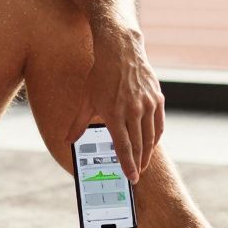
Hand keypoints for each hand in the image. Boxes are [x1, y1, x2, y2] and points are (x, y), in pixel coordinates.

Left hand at [65, 31, 164, 182]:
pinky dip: (155, 137)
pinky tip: (151, 144)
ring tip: (142, 163)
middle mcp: (133, 110)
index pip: (123, 146)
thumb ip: (79, 123)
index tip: (131, 177)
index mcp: (114, 112)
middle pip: (139, 145)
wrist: (121, 50)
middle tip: (137, 175)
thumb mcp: (86, 99)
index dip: (128, 164)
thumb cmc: (101, 75)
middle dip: (138, 163)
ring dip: (148, 153)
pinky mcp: (157, 98)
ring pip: (151, 137)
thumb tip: (68, 141)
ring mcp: (147, 104)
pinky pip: (159, 124)